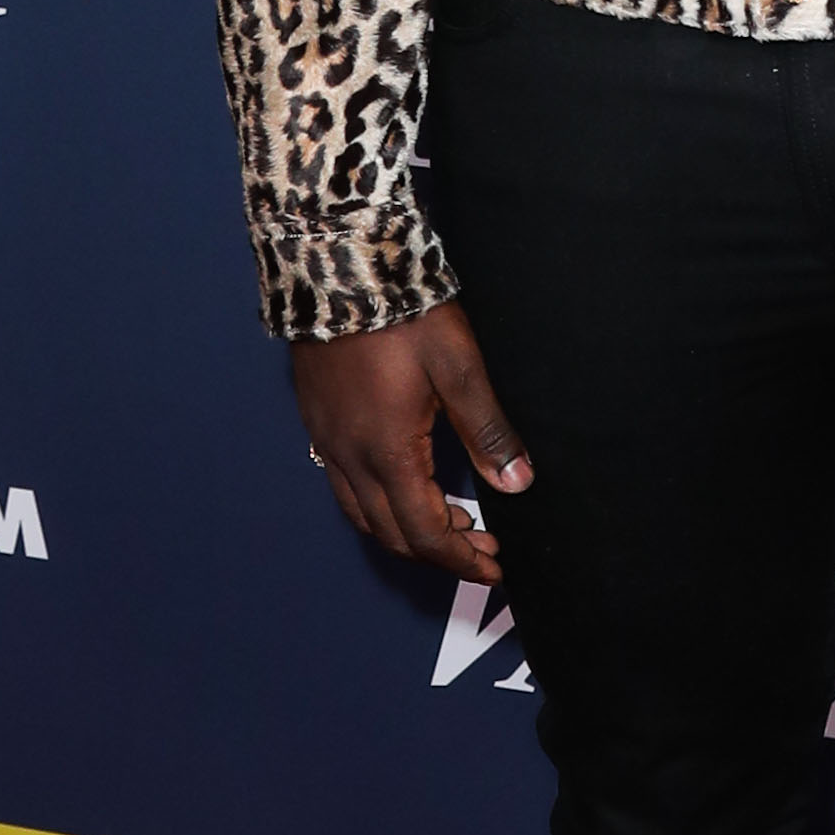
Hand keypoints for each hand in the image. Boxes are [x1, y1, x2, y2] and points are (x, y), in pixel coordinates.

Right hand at [291, 301, 530, 584]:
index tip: (494, 567)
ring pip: (363, 515)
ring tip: (454, 521)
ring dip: (407, 530)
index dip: (462, 558)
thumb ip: (488, 431)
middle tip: (483, 546)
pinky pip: (345, 486)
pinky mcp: (318, 421)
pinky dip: (380, 503)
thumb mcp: (460, 368)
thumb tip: (517, 483)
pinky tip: (409, 483)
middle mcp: (349, 457)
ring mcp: (327, 440)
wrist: (336, 267)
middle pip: (391, 534)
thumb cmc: (402, 314)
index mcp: (387, 452)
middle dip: (439, 551)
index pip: (425, 532)